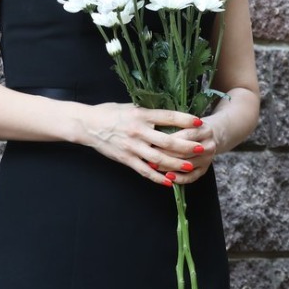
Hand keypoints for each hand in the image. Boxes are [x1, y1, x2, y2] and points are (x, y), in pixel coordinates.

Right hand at [79, 103, 210, 185]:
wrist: (87, 124)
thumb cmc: (110, 112)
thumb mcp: (131, 106)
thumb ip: (148, 112)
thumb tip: (169, 115)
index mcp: (141, 114)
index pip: (168, 117)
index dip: (185, 120)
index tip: (200, 122)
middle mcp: (138, 131)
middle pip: (168, 141)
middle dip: (186, 146)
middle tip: (201, 148)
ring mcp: (132, 147)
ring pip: (159, 159)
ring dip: (176, 164)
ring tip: (190, 167)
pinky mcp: (126, 159)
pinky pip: (144, 171)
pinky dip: (157, 177)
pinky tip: (168, 182)